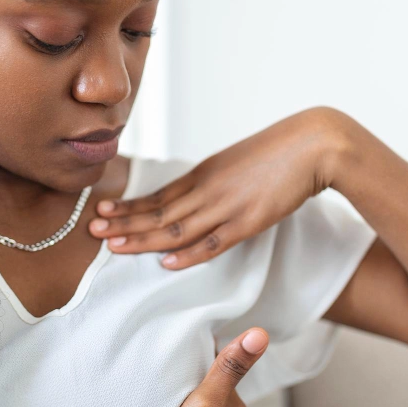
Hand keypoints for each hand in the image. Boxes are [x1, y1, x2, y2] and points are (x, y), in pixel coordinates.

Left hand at [89, 106, 350, 269]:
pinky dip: (189, 253)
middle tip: (92, 231)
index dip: (129, 207)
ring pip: (177, 227)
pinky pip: (214, 241)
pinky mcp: (249, 220)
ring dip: (143, 238)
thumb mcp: (237, 165)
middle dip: (124, 222)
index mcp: (204, 174)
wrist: (314, 144)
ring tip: (114, 246)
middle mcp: (208, 189)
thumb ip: (216, 183)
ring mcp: (227, 205)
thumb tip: (198, 197)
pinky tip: (167, 262)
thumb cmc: (279, 154)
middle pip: (158, 211)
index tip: (102, 213)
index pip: (159, 195)